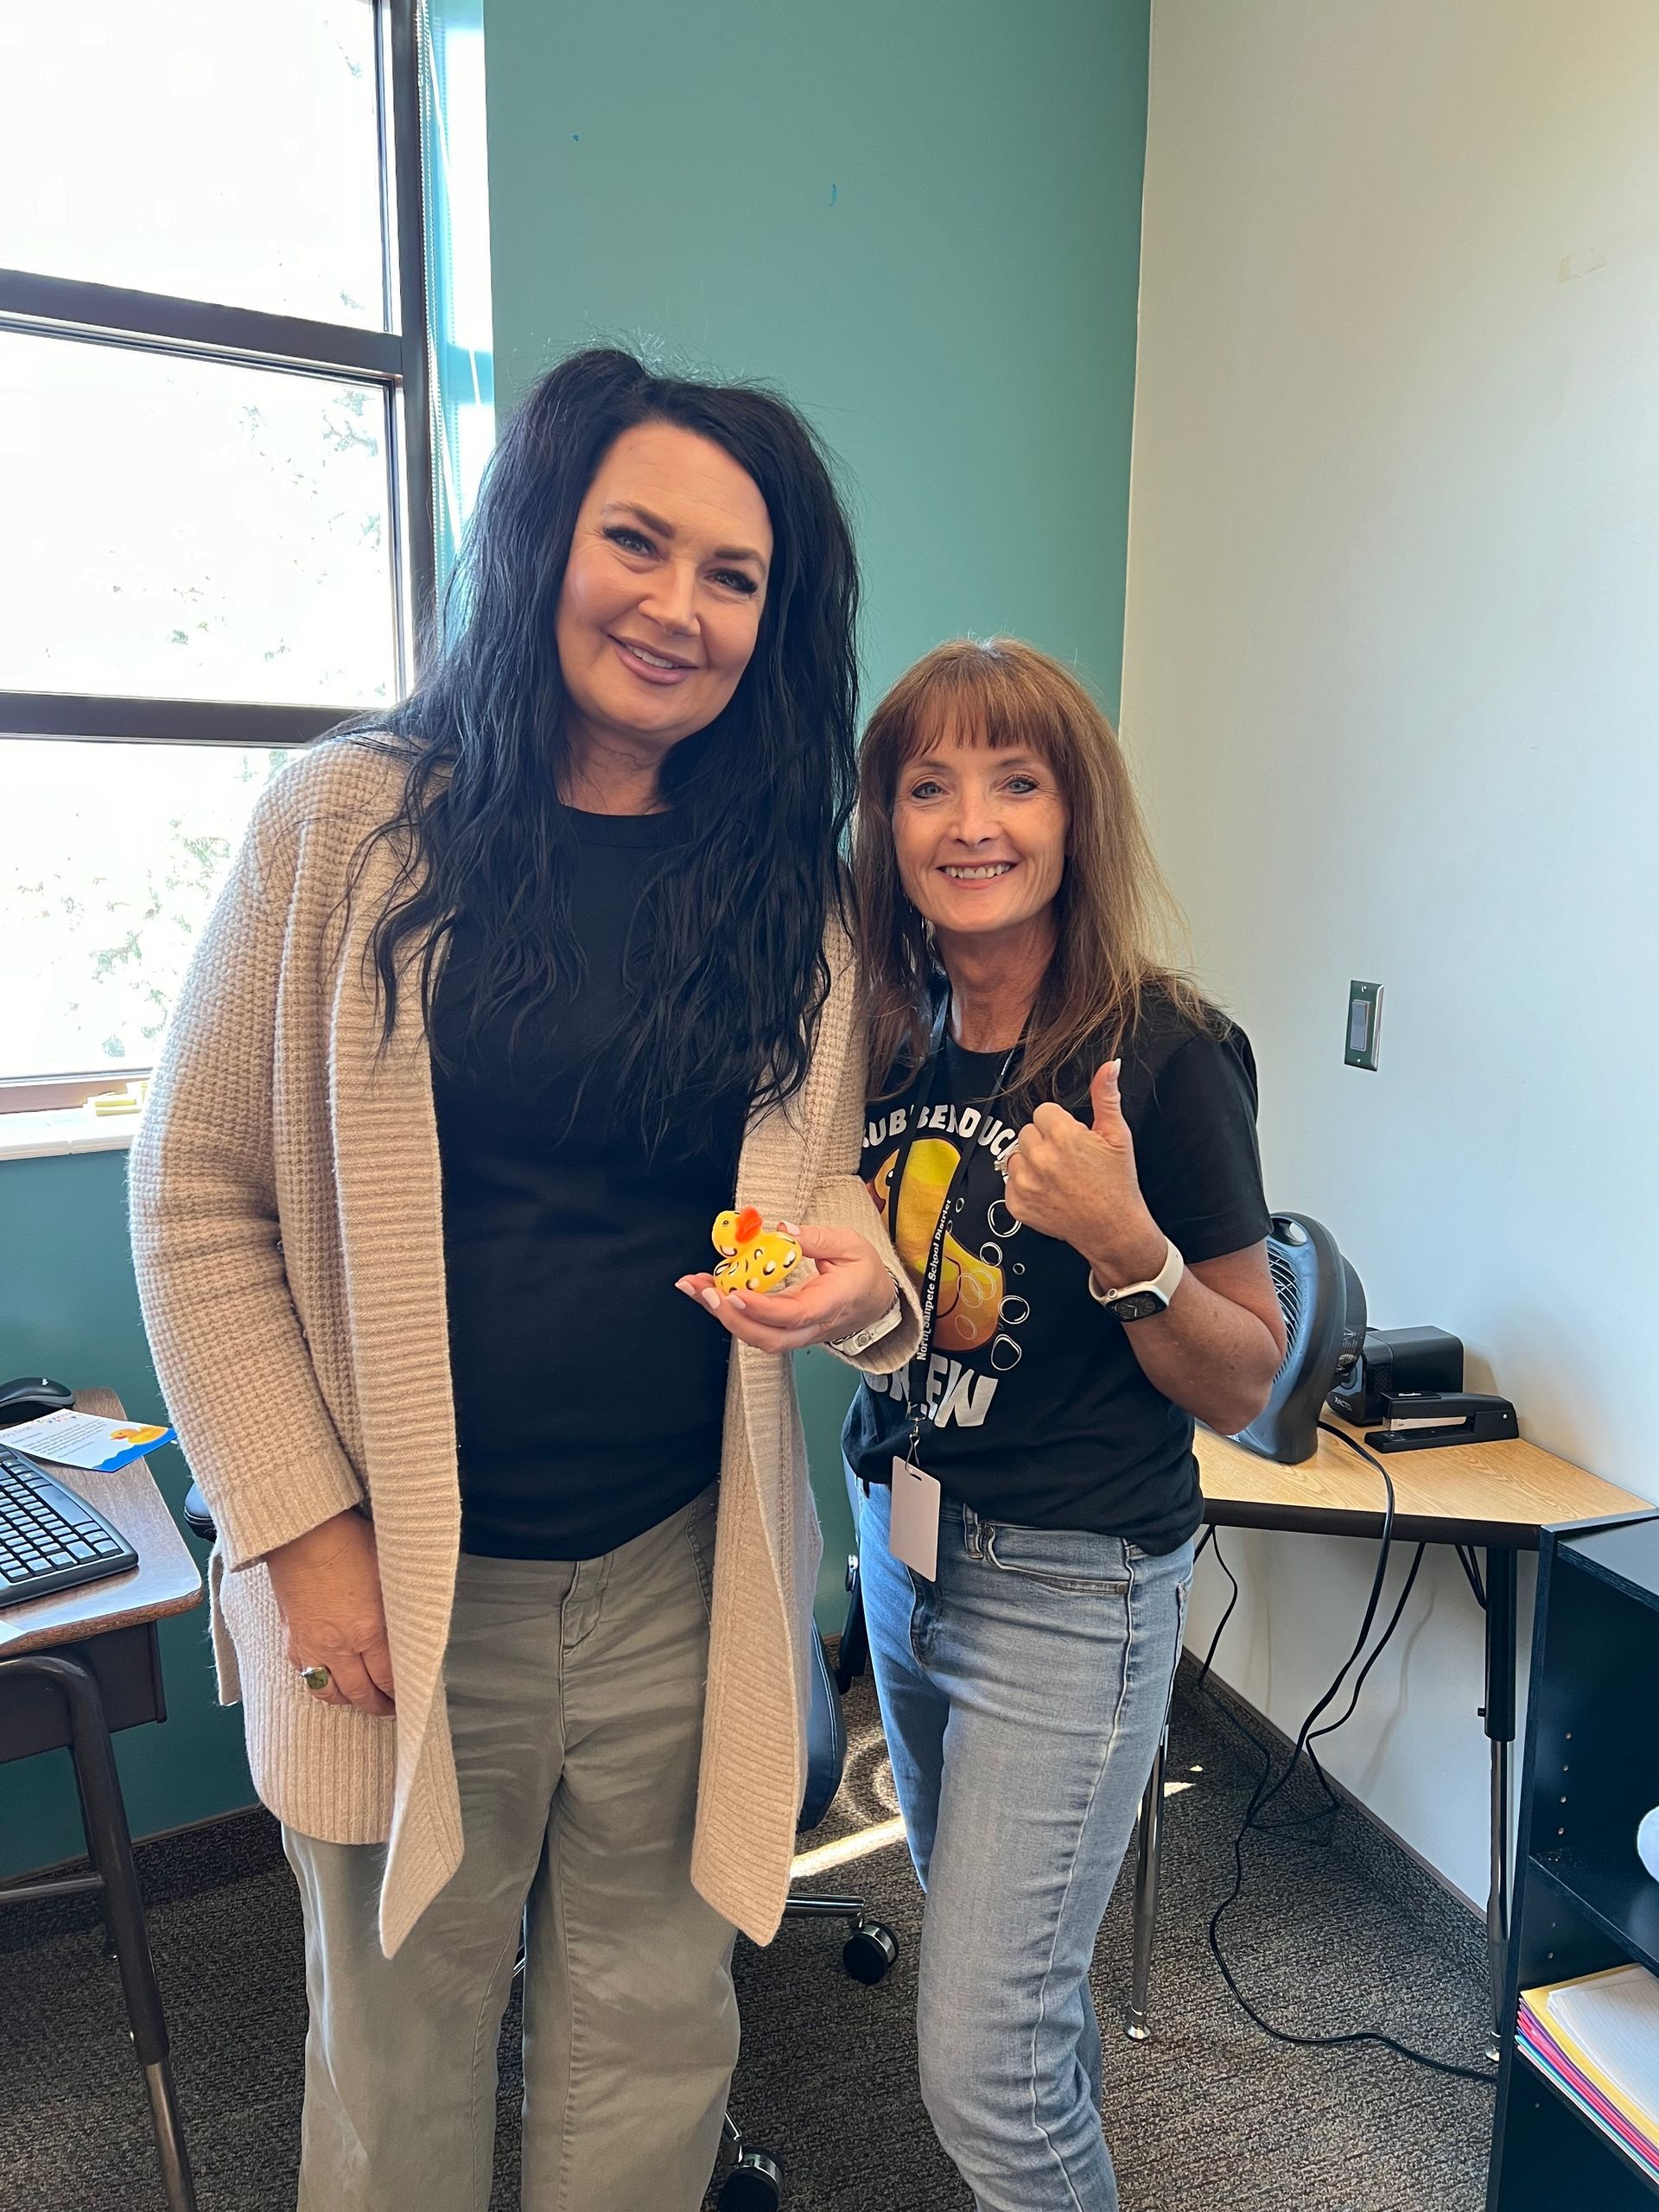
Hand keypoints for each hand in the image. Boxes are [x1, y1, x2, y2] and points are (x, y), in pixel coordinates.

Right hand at [266, 1507, 395, 1714]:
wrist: (302, 1532)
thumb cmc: (349, 1542)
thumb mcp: (390, 1572)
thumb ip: (401, 1606)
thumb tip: (415, 1625)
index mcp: (369, 1630)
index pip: (389, 1678)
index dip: (401, 1694)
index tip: (409, 1699)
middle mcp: (340, 1646)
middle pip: (360, 1693)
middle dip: (378, 1706)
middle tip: (389, 1709)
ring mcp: (311, 1645)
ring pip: (330, 1693)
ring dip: (348, 1700)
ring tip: (361, 1699)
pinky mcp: (291, 1639)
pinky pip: (306, 1676)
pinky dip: (320, 1684)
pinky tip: (330, 1679)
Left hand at [677, 1222, 897, 1354]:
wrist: (876, 1301)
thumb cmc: (863, 1271)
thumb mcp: (850, 1244)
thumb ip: (817, 1238)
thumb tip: (783, 1230)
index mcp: (832, 1303)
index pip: (795, 1315)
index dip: (762, 1309)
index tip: (735, 1293)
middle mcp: (812, 1325)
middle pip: (769, 1338)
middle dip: (732, 1319)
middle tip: (704, 1292)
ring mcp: (797, 1333)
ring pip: (757, 1337)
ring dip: (722, 1315)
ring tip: (694, 1287)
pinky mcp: (784, 1329)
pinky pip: (754, 1328)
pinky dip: (727, 1312)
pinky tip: (706, 1291)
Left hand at [1002, 1061, 1167, 1287]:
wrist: (1112, 1229)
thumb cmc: (1117, 1182)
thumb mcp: (1118, 1136)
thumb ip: (1106, 1097)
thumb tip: (1110, 1064)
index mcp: (1064, 1136)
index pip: (1043, 1112)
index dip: (1059, 1125)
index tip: (1073, 1139)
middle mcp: (1040, 1158)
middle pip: (1027, 1132)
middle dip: (1044, 1142)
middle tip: (1067, 1160)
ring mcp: (1026, 1183)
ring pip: (1015, 1155)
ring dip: (1031, 1162)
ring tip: (1057, 1176)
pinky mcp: (1016, 1204)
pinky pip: (1010, 1181)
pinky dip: (1025, 1186)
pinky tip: (1048, 1192)